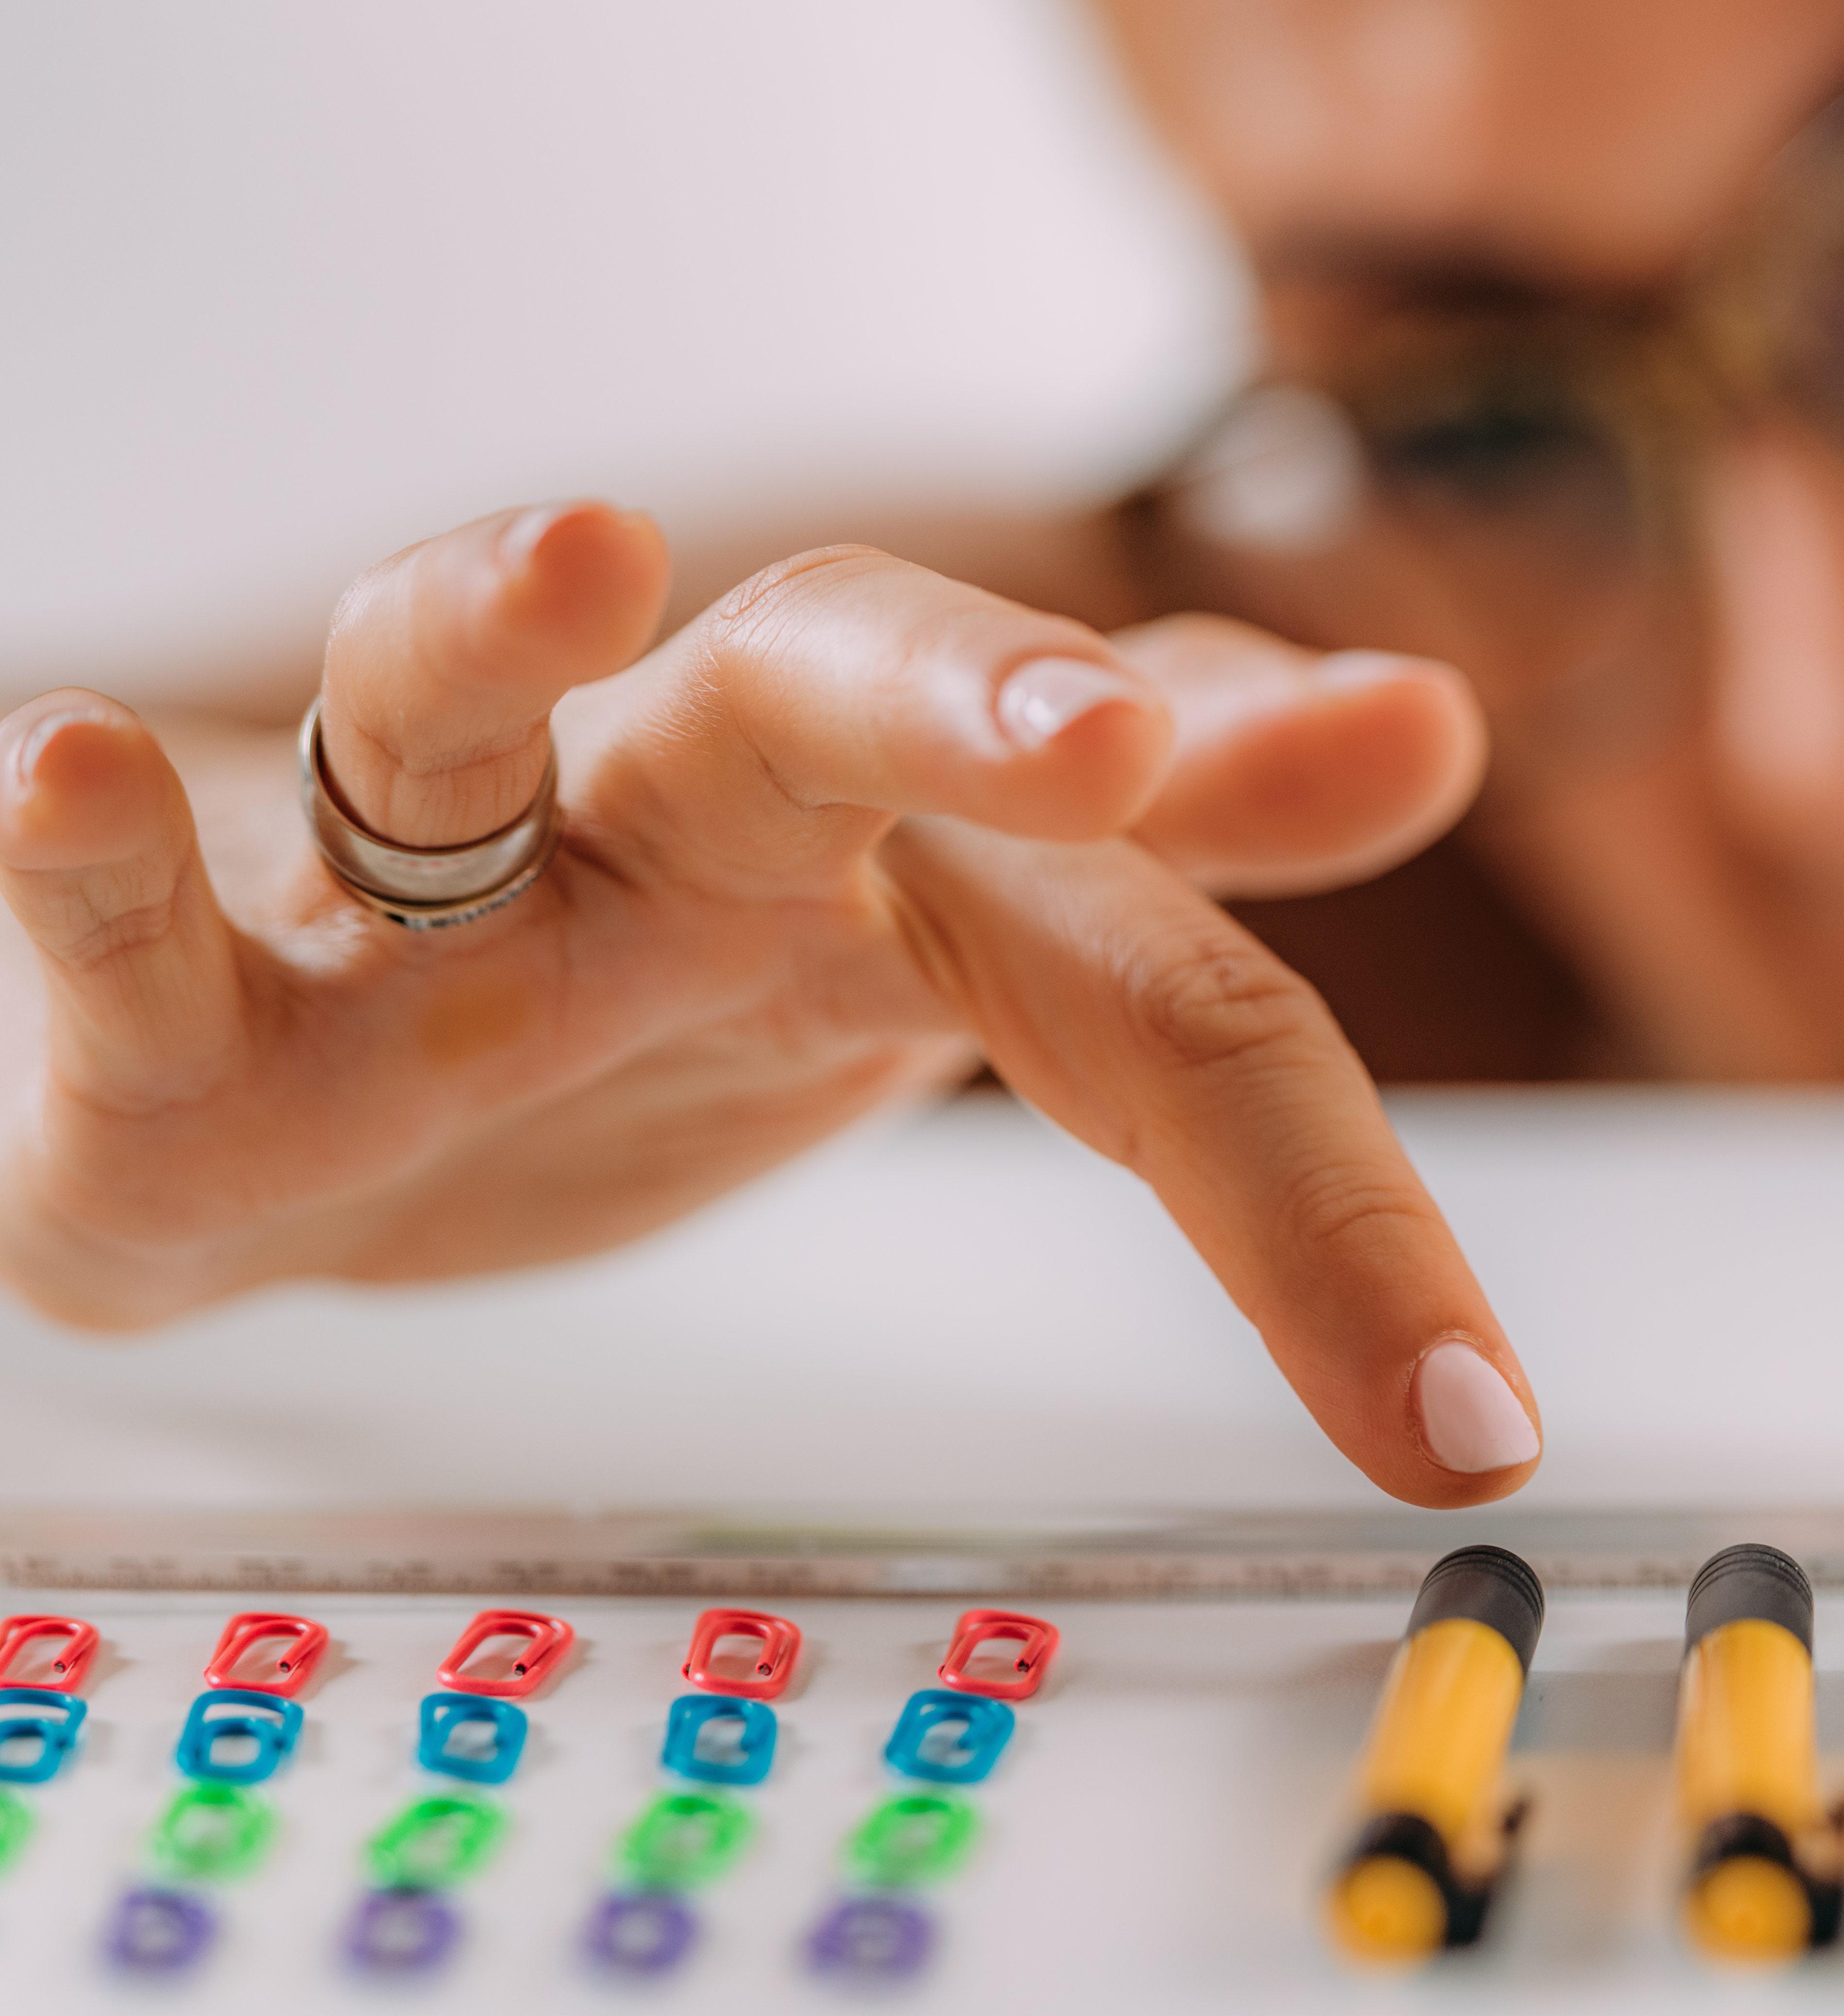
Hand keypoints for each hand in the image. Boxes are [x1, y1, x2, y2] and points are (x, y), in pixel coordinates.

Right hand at [0, 503, 1544, 1503]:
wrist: (313, 1063)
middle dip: (967, 706)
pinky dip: (90, 843)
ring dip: (488, 627)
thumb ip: (1181, 913)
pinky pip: (152, 905)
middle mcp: (674, 829)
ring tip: (568, 543)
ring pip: (447, 730)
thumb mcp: (933, 959)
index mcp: (895, 873)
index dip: (1326, 1205)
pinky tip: (64, 762)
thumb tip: (1417, 728)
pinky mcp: (201, 1001)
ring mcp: (423, 903)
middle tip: (1110, 743)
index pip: (1164, 1005)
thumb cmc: (638, 996)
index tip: (1470, 1413)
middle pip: (827, 701)